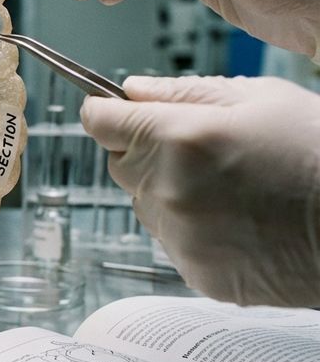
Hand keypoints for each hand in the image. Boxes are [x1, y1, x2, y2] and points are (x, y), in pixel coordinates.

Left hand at [81, 75, 319, 306]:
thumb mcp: (260, 98)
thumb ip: (183, 92)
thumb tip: (131, 90)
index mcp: (178, 138)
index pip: (100, 122)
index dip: (107, 112)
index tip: (115, 111)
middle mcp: (167, 189)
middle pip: (119, 163)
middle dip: (145, 150)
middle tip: (199, 148)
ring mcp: (179, 235)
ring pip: (144, 203)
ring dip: (167, 190)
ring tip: (229, 186)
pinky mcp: (195, 271)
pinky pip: (171, 240)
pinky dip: (192, 228)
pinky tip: (238, 219)